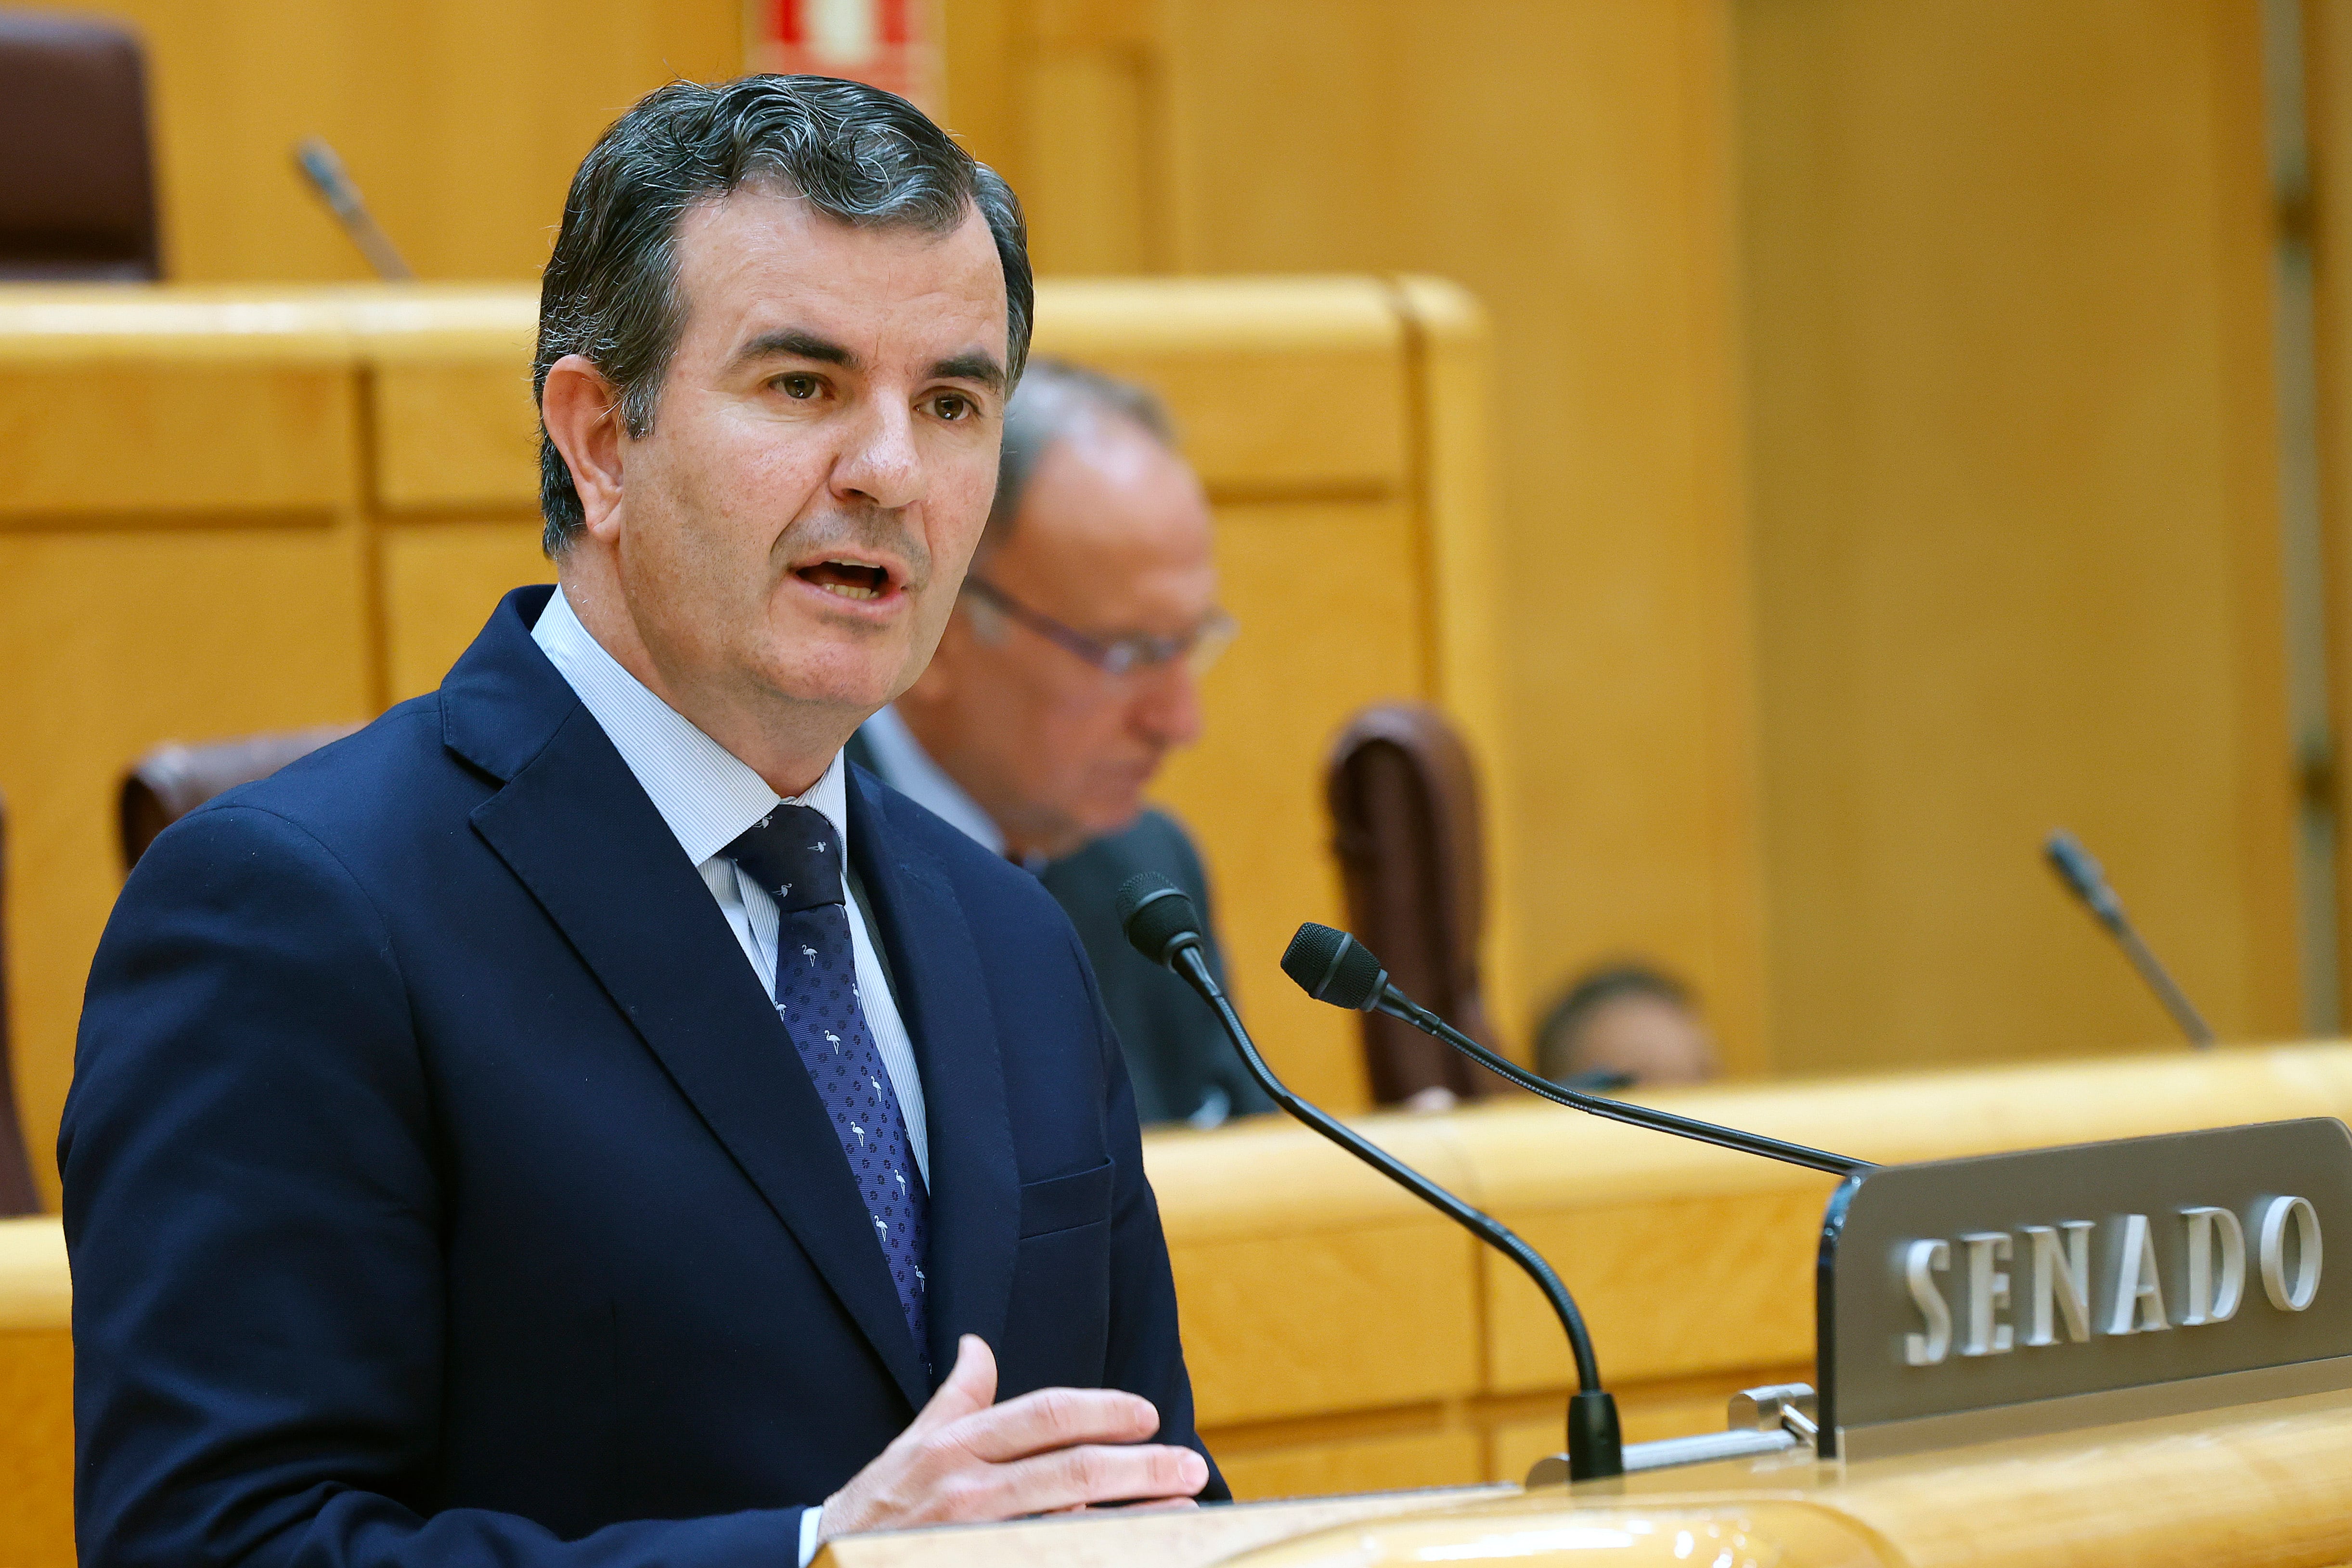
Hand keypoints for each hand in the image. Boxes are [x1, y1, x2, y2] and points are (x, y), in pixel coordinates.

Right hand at [816, 1334, 1209, 1541]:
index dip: (1103, 1410)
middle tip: (1190, 1465)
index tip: (1147, 1414)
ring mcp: (973, 1540)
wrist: (821, 1565)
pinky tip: (1130, 1550)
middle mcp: (968, 1491)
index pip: (1045, 1415)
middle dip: (1142, 1467)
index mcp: (956, 1446)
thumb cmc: (876, 1508)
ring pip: (1073, 1524)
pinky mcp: (974, 1566)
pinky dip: (1092, 1551)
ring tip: (1184, 1513)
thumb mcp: (910, 1443)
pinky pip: (1048, 1557)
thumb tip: (976, 1344)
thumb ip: (956, 1397)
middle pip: (1073, 1471)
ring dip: (1136, 1520)